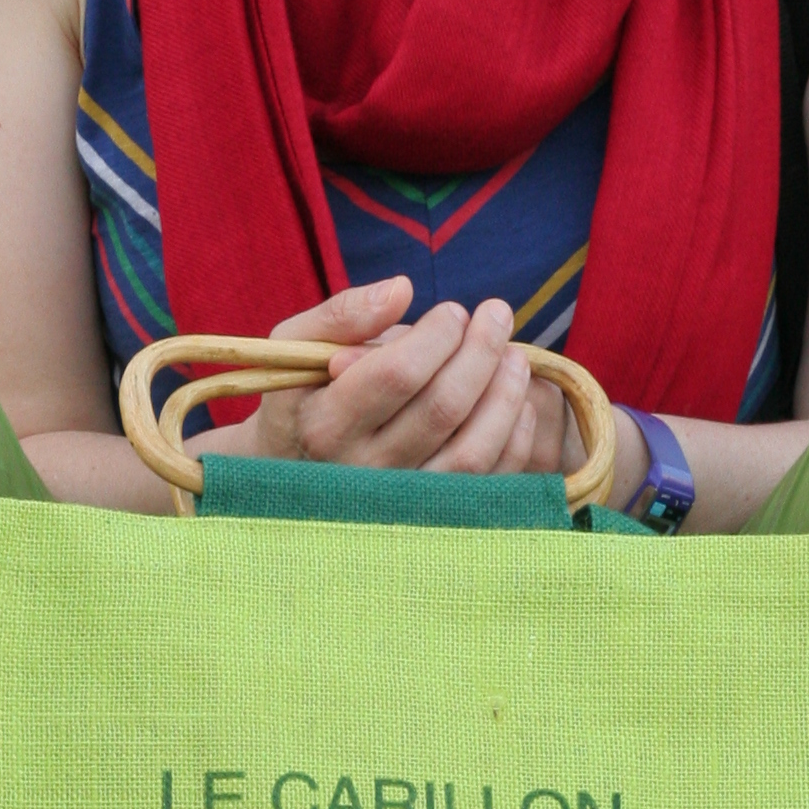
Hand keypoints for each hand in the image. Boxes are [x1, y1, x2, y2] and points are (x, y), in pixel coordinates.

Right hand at [215, 277, 567, 478]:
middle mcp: (363, 472)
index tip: (454, 311)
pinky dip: (515, 437)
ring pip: (473, 451)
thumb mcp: (297, 346)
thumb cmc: (301, 396)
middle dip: (481, 351)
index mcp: (324, 425)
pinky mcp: (434, 518)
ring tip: (515, 354)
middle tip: (497, 313)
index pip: (397, 374)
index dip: (437, 335)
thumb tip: (402, 290)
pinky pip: (490, 482)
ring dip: (505, 394)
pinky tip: (517, 400)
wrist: (292, 472)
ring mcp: (401, 504)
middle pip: (442, 408)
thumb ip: (342, 314)